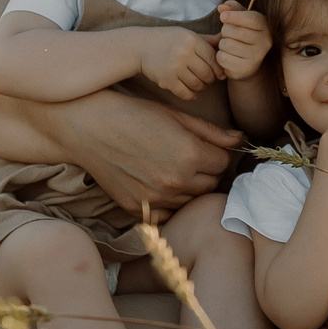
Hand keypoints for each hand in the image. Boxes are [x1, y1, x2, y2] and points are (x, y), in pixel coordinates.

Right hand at [66, 94, 239, 214]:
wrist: (88, 127)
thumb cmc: (132, 115)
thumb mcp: (176, 116)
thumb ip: (211, 132)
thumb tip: (240, 139)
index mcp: (190, 155)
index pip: (223, 163)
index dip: (216, 153)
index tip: (205, 147)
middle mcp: (176, 181)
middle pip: (211, 184)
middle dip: (206, 171)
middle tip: (190, 157)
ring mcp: (156, 198)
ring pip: (191, 200)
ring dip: (189, 188)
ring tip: (172, 168)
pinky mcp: (138, 208)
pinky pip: (168, 213)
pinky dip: (169, 203)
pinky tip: (159, 185)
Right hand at [139, 26, 222, 98]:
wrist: (140, 46)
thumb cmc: (167, 40)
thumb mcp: (186, 34)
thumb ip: (206, 40)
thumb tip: (225, 40)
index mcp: (191, 40)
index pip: (213, 58)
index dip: (219, 68)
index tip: (219, 73)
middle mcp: (184, 53)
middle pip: (207, 73)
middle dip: (210, 79)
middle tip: (208, 80)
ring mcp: (174, 67)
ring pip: (197, 84)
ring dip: (201, 88)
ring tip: (200, 85)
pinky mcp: (166, 80)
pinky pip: (184, 93)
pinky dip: (190, 95)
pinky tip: (191, 93)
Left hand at [214, 1, 271, 78]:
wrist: (248, 62)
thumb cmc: (243, 35)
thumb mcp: (241, 18)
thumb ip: (233, 8)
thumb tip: (221, 7)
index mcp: (266, 27)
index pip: (250, 18)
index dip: (234, 16)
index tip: (222, 17)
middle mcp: (265, 42)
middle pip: (233, 31)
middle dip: (225, 31)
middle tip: (230, 35)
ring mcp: (256, 56)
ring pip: (226, 44)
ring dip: (222, 44)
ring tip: (230, 46)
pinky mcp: (245, 68)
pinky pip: (223, 58)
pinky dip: (220, 56)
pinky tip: (228, 56)